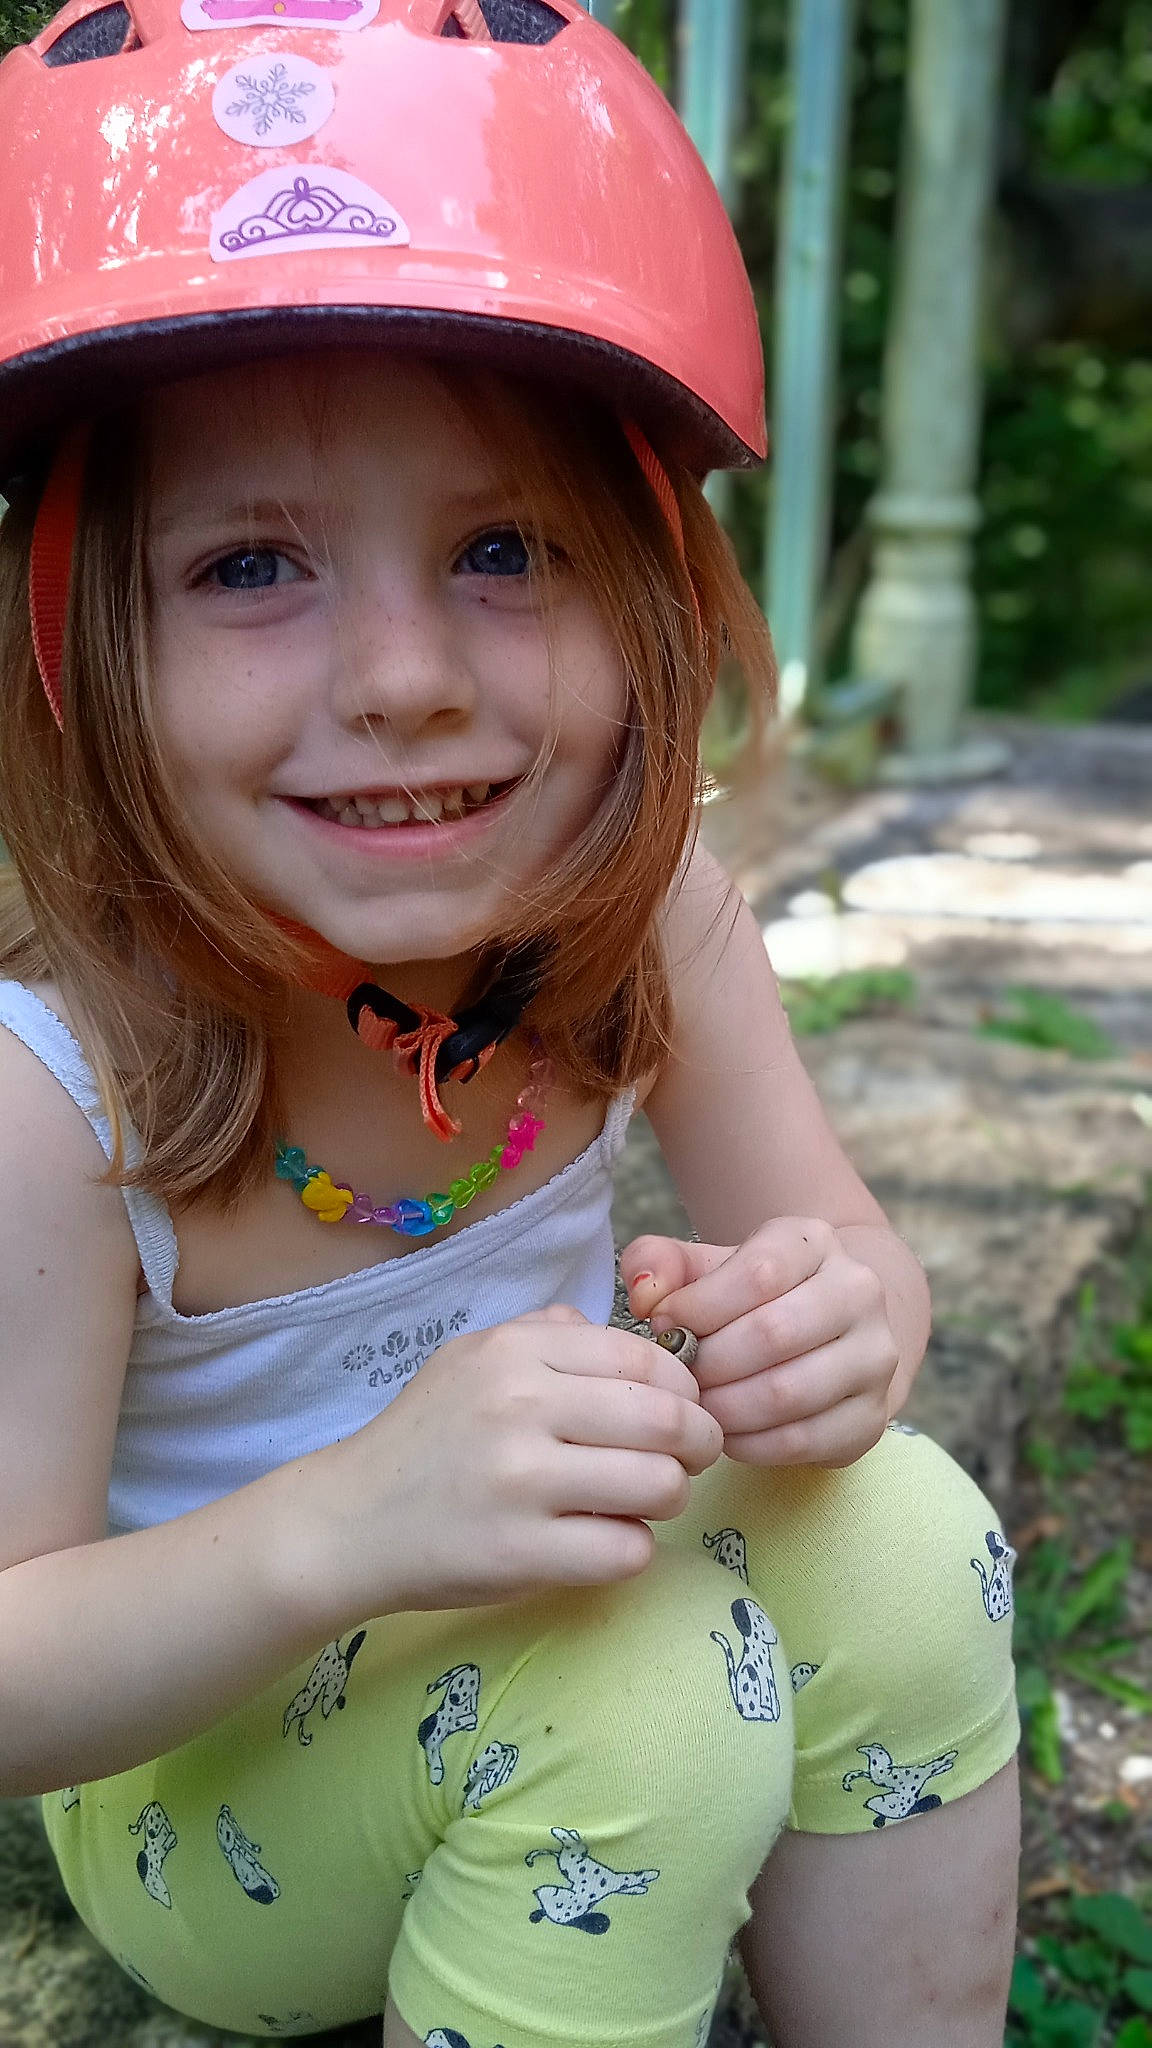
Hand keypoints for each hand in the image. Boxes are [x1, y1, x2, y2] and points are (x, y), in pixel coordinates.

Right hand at [315, 1307, 722, 1614]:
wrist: (352, 1520)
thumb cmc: (426, 1437)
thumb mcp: (472, 1358)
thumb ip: (549, 1334)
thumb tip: (634, 1336)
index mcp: (514, 1352)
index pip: (643, 1358)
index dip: (683, 1388)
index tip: (684, 1409)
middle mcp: (520, 1407)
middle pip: (666, 1420)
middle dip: (699, 1442)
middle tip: (691, 1458)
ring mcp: (521, 1483)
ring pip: (659, 1485)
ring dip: (668, 1497)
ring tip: (641, 1500)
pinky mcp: (521, 1554)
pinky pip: (627, 1550)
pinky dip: (631, 1548)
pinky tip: (603, 1540)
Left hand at [622, 1219, 897, 1467]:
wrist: (830, 1332)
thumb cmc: (752, 1298)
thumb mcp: (706, 1267)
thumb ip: (660, 1263)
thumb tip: (645, 1291)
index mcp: (815, 1243)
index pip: (759, 1272)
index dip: (700, 1306)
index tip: (663, 1325)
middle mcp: (859, 1292)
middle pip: (774, 1334)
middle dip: (710, 1363)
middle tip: (678, 1378)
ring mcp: (874, 1356)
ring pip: (788, 1392)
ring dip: (726, 1408)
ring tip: (697, 1407)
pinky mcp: (872, 1416)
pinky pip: (802, 1440)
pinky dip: (751, 1444)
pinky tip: (726, 1433)